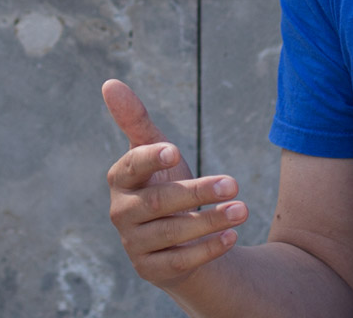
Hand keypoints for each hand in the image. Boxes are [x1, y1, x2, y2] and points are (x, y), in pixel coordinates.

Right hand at [102, 79, 247, 286]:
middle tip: (234, 183)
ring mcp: (133, 244)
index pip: (131, 167)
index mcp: (120, 179)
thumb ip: (135, 119)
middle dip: (196, 192)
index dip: (150, 160)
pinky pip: (179, 261)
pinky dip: (206, 249)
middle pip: (157, 202)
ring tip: (243, 209)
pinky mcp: (150, 269)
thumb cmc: (164, 184)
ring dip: (209, 221)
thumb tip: (109, 82)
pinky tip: (232, 236)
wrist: (175, 237)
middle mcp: (121, 213)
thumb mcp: (156, 150)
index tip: (176, 151)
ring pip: (170, 233)